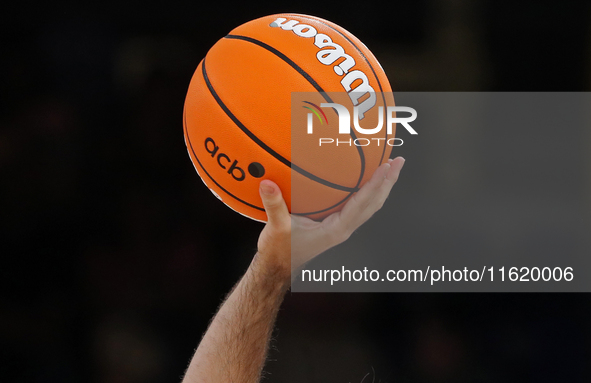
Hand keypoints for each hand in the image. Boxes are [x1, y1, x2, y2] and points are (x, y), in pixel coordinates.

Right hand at [255, 157, 405, 280]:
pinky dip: (367, 190)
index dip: (376, 184)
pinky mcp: (336, 225)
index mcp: (336, 229)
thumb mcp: (275, 227)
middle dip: (388, 182)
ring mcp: (342, 227)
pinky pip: (358, 205)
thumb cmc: (279, 250)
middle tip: (399, 161)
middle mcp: (344, 228)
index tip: (387, 167)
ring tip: (390, 166)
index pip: (362, 203)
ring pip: (369, 205)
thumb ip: (273, 205)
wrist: (278, 268)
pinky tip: (364, 179)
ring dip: (382, 186)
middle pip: (374, 203)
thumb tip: (266, 182)